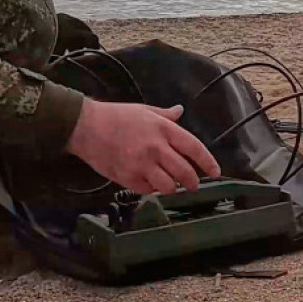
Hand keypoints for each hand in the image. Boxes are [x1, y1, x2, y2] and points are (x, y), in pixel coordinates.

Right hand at [65, 99, 220, 194]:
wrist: (86, 127)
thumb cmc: (115, 116)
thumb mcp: (144, 110)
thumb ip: (165, 115)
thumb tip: (180, 111)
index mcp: (163, 129)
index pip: (194, 148)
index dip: (208, 162)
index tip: (216, 172)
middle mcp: (156, 148)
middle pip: (185, 172)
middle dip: (193, 181)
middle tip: (192, 184)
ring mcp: (142, 165)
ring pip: (169, 186)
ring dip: (172, 187)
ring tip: (170, 184)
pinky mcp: (128, 178)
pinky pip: (148, 191)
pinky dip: (152, 189)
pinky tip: (149, 182)